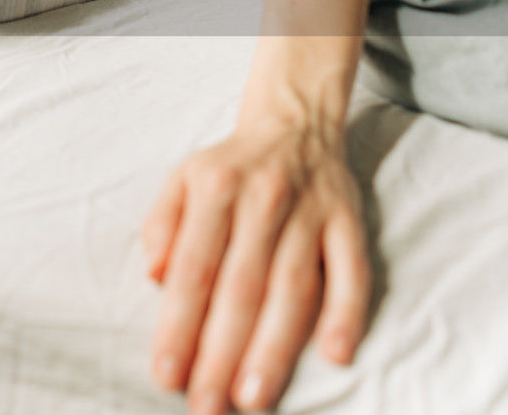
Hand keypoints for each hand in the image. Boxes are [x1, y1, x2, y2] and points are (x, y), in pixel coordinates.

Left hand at [142, 111, 370, 413]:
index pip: (193, 269)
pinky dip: (346, 312)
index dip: (178, 325)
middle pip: (241, 287)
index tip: (166, 375)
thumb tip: (155, 275)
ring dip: (274, 347)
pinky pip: (352, 271)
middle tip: (207, 404)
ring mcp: (311, 211)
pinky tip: (335, 354)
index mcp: (214, 188)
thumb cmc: (228, 167)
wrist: (294, 121)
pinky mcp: (349, 221)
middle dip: (222, 353)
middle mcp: (263, 198)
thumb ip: (161, 224)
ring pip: (293, 287)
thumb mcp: (181, 179)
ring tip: (254, 397)